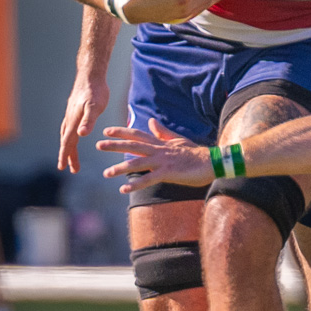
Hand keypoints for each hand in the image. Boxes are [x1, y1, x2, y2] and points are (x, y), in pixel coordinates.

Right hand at [57, 73, 109, 172]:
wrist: (90, 75)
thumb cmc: (95, 90)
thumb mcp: (95, 106)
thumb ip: (89, 120)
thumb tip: (81, 135)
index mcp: (73, 121)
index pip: (67, 142)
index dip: (65, 155)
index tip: (63, 168)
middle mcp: (69, 119)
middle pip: (66, 141)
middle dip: (68, 156)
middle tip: (71, 169)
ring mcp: (71, 114)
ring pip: (67, 135)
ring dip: (69, 148)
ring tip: (72, 158)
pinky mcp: (74, 111)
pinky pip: (69, 128)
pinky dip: (70, 137)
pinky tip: (74, 137)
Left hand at [96, 118, 215, 191]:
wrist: (211, 162)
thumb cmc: (195, 153)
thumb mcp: (177, 140)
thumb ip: (162, 132)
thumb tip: (151, 121)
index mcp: (160, 143)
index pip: (137, 135)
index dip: (122, 132)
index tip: (107, 131)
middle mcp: (159, 150)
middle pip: (133, 145)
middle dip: (115, 145)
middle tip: (98, 145)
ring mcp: (163, 161)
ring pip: (138, 163)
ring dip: (120, 168)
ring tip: (106, 173)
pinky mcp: (168, 173)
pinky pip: (149, 179)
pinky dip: (135, 185)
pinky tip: (124, 190)